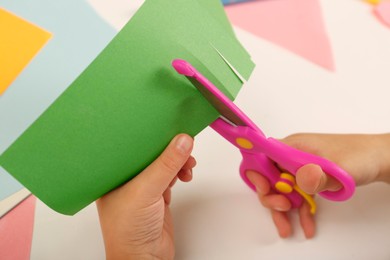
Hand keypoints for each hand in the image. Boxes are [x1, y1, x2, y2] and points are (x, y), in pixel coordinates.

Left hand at [96, 134, 194, 259]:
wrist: (145, 258)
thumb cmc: (129, 231)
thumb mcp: (147, 191)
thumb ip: (166, 165)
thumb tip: (182, 140)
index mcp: (112, 175)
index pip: (129, 147)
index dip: (146, 135)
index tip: (164, 123)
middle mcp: (126, 180)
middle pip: (149, 154)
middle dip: (167, 148)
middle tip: (182, 139)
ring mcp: (142, 189)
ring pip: (162, 165)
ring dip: (177, 161)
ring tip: (187, 163)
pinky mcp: (157, 197)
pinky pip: (170, 177)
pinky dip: (180, 172)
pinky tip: (185, 173)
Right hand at [246, 133, 389, 237]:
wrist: (379, 159)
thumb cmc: (360, 155)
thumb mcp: (339, 167)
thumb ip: (318, 175)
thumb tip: (299, 179)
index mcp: (293, 145)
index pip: (263, 155)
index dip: (258, 172)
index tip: (266, 188)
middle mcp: (293, 155)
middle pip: (269, 176)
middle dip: (271, 196)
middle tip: (283, 209)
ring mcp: (300, 167)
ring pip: (282, 189)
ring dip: (282, 209)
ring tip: (287, 227)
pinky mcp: (310, 178)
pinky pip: (297, 195)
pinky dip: (299, 210)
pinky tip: (306, 224)